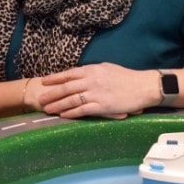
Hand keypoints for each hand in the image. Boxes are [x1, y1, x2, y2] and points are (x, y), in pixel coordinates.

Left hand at [37, 63, 158, 118]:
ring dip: (58, 105)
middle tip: (40, 99)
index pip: (69, 74)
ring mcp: (96, 93)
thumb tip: (80, 75)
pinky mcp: (102, 106)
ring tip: (47, 109)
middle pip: (66, 88)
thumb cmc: (127, 77)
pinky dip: (71, 113)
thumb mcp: (107, 68)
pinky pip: (82, 110)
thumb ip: (92, 72)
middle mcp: (91, 80)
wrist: (143, 86)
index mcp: (92, 70)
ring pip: (71, 99)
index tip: (44, 82)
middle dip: (51, 94)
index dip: (55, 78)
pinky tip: (63, 115)